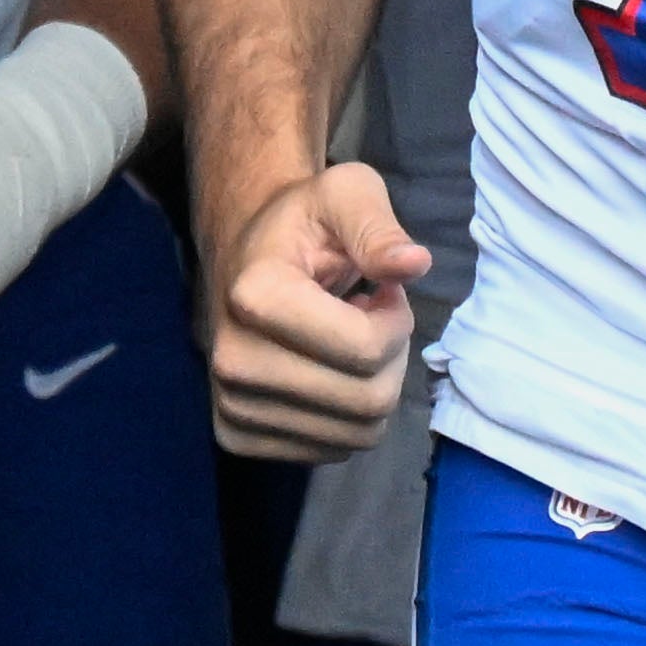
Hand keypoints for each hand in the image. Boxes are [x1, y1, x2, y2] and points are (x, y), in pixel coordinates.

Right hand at [210, 156, 429, 460]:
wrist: (242, 257)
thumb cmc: (303, 225)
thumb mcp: (346, 196)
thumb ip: (378, 227)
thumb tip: (414, 264)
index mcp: (255, 296)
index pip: (367, 349)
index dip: (397, 320)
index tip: (383, 289)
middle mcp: (233, 359)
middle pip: (368, 400)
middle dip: (393, 358)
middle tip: (373, 317)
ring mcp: (231, 405)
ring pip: (358, 433)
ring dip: (375, 388)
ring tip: (349, 340)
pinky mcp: (236, 437)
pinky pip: (333, 450)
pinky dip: (348, 415)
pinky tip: (327, 370)